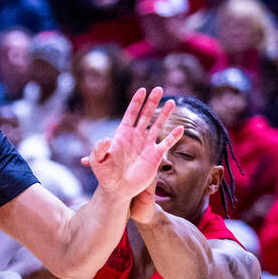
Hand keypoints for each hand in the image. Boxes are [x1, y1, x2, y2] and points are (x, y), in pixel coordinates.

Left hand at [84, 88, 181, 202]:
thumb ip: (99, 149)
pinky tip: (180, 129)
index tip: (142, 90)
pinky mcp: (155, 156)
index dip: (136, 102)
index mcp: (122, 134)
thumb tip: (107, 139)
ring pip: (158, 126)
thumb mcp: (97, 161)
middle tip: (159, 89)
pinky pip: (166, 144)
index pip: (131, 114)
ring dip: (165, 114)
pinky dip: (173, 137)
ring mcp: (146, 145)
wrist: (117, 189)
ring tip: (172, 102)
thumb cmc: (105, 174)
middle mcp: (136, 136)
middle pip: (146, 115)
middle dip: (152, 102)